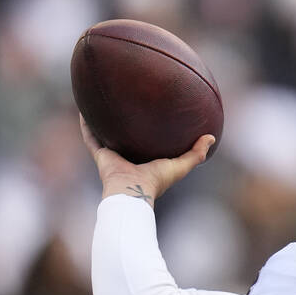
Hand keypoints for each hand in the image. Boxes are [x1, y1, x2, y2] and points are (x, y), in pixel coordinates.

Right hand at [80, 115, 214, 205]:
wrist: (133, 192)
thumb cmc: (157, 182)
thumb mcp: (180, 166)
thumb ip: (196, 154)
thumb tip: (211, 137)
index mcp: (145, 161)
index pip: (147, 145)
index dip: (149, 133)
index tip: (153, 117)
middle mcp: (128, 158)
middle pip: (125, 139)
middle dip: (124, 125)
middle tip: (126, 104)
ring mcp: (112, 156)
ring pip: (105, 135)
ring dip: (102, 122)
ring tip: (101, 102)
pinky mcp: (100, 155)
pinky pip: (90, 137)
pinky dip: (86, 125)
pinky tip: (84, 109)